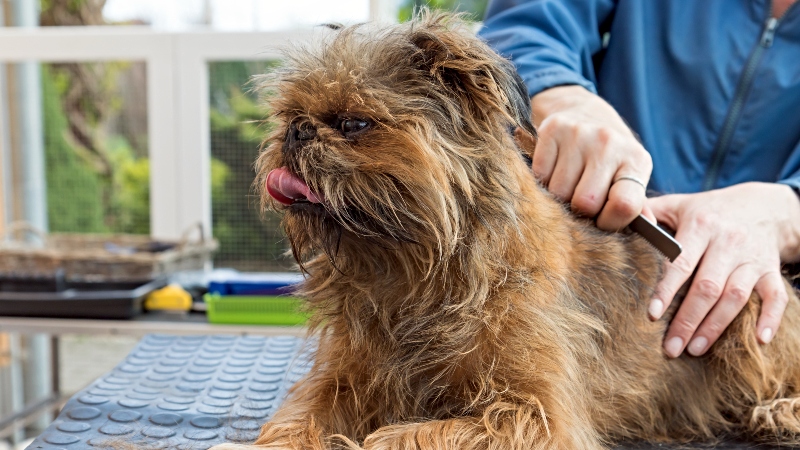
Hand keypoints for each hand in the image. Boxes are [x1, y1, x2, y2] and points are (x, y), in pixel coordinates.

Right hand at [531, 85, 654, 229]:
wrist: (584, 111)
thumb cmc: (609, 156)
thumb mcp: (629, 176)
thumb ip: (636, 206)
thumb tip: (648, 233)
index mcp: (636, 160)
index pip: (624, 205)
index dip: (609, 223)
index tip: (602, 222)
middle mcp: (609, 143)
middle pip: (585, 203)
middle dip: (580, 212)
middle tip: (581, 203)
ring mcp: (579, 134)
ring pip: (558, 192)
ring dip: (558, 198)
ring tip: (568, 185)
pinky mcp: (552, 129)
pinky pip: (540, 175)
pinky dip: (543, 181)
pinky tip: (554, 172)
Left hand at [647, 182, 799, 357]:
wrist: (763, 205)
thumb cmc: (708, 210)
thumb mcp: (679, 204)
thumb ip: (649, 212)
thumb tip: (621, 218)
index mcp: (700, 225)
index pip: (681, 262)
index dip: (667, 289)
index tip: (652, 315)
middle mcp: (728, 242)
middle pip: (708, 287)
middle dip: (688, 320)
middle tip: (671, 348)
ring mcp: (752, 258)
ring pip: (736, 296)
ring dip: (716, 326)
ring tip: (695, 349)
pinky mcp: (771, 270)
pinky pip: (776, 296)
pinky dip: (770, 318)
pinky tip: (759, 340)